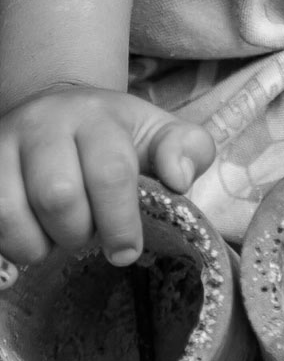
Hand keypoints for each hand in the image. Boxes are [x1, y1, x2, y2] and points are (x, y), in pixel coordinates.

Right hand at [0, 85, 215, 268]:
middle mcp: (45, 123)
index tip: (125, 252)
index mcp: (98, 116)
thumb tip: (180, 178)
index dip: (120, 221)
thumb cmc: (115, 134)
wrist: (56, 109)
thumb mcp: (158, 133)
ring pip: (8, 212)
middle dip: (76, 232)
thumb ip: (187, 149)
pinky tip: (17, 252)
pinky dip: (0, 248)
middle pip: (57, 195)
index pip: (110, 172)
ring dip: (32, 245)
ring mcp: (3, 144)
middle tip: (85, 236)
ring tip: (51, 240)